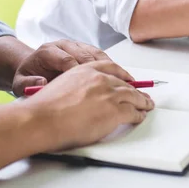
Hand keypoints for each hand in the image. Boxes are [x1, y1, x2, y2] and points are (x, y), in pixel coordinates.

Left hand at [13, 40, 112, 95]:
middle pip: (85, 55)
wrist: (33, 67)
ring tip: (122, 81)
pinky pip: (101, 56)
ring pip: (96, 54)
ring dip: (110, 67)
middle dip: (98, 71)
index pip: (66, 60)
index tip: (87, 88)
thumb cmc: (30, 77)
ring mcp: (77, 45)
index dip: (78, 73)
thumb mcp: (20, 83)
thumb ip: (28, 83)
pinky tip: (120, 77)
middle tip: (110, 86)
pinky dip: (111, 66)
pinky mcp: (86, 49)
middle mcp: (64, 45)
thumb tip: (41, 82)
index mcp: (48, 51)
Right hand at [24, 61, 153, 151]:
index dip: (123, 74)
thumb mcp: (61, 85)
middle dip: (135, 90)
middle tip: (142, 95)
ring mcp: (109, 95)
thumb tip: (84, 96)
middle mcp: (100, 79)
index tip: (129, 78)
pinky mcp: (114, 111)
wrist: (41, 119)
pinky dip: (139, 114)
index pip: (111, 67)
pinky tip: (140, 116)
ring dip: (142, 101)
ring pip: (133, 97)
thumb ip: (77, 86)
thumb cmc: (44, 109)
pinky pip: (133, 112)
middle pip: (125, 83)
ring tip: (147, 105)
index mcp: (85, 70)